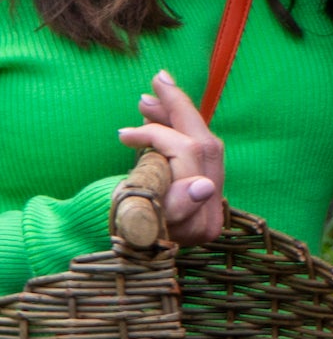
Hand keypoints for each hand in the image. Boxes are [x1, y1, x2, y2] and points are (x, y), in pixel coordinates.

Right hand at [116, 70, 226, 244]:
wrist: (114, 259)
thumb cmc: (116, 238)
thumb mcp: (131, 224)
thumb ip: (164, 207)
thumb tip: (205, 186)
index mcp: (198, 222)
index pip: (190, 157)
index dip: (159, 137)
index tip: (124, 135)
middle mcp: (212, 213)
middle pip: (205, 146)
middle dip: (180, 110)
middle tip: (159, 79)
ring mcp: (210, 204)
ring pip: (202, 144)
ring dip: (176, 116)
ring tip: (151, 96)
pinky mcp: (202, 193)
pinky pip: (194, 150)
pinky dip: (177, 130)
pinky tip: (160, 114)